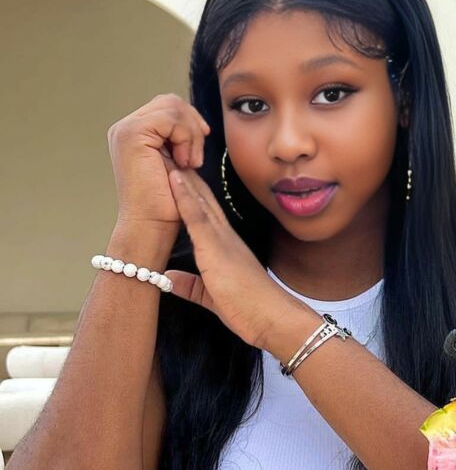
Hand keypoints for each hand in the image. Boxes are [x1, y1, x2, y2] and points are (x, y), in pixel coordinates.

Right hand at [107, 93, 210, 230]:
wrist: (152, 224)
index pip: (168, 105)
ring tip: (189, 162)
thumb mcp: (177, 161)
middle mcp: (125, 127)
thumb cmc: (167, 201)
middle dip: (192, 126)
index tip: (199, 147)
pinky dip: (185, 139)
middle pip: (171, 101)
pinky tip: (183, 162)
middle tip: (195, 157)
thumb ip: (179, 138)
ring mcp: (126, 129)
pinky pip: (170, 118)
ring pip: (172, 107)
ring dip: (190, 135)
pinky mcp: (132, 134)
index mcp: (134, 132)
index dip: (190, 121)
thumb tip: (197, 121)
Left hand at [163, 166, 309, 348]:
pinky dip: (186, 197)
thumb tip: (169, 279)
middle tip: (171, 151)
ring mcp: (222, 240)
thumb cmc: (250, 310)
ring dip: (183, 177)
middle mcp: (226, 237)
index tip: (176, 173)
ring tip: (169, 151)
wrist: (272, 318)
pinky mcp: (217, 248)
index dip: (192, 193)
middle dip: (186, 177)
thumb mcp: (211, 296)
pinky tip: (175, 179)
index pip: (206, 214)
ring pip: (200, 200)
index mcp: (226, 247)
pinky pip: (198, 217)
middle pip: (203, 200)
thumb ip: (191, 286)